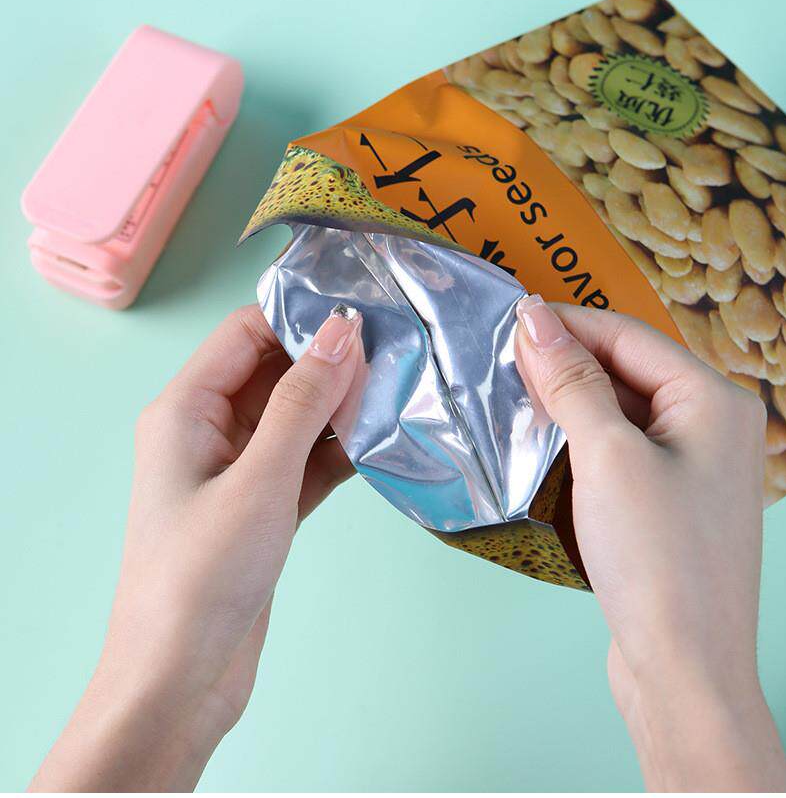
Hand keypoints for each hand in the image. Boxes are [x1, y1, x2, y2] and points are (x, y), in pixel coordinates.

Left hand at [30, 303, 363, 791]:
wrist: (180, 680)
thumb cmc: (201, 575)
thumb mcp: (259, 478)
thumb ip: (302, 401)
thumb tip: (343, 331)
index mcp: (185, 409)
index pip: (245, 334)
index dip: (299, 318)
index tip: (361, 312)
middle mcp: (207, 431)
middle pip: (273, 371)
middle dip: (328, 361)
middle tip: (394, 350)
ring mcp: (237, 470)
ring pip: (295, 416)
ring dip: (340, 406)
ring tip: (399, 390)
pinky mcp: (262, 506)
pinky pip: (305, 459)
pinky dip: (338, 450)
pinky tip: (381, 441)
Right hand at [514, 295, 785, 791]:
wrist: (684, 672)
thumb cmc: (658, 560)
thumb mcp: (607, 454)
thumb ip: (571, 379)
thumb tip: (535, 317)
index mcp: (715, 399)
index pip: (628, 334)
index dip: (565, 322)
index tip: (507, 319)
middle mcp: (713, 424)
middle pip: (626, 367)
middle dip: (564, 360)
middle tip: (499, 357)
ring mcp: (694, 465)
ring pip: (620, 408)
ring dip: (568, 399)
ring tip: (510, 392)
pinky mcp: (670, 499)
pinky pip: (620, 447)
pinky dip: (580, 437)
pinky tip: (540, 439)